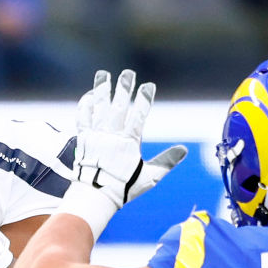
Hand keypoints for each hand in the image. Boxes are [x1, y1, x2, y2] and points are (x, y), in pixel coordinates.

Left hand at [73, 69, 186, 208]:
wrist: (94, 194)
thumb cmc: (123, 187)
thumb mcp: (150, 176)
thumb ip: (167, 161)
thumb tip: (184, 150)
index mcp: (129, 141)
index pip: (139, 114)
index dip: (144, 98)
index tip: (148, 86)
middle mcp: (111, 134)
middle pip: (118, 105)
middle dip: (124, 87)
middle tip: (128, 73)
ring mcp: (95, 134)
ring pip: (99, 107)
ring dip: (102, 89)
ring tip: (104, 74)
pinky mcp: (83, 138)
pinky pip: (82, 117)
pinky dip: (85, 105)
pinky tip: (90, 95)